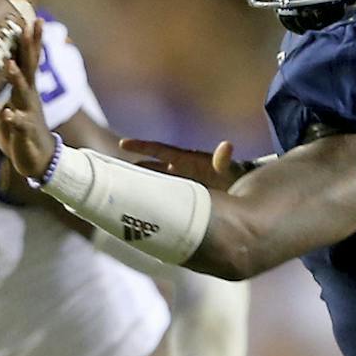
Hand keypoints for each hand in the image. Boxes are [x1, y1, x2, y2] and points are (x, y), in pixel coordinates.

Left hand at [0, 24, 56, 180]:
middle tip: (33, 24)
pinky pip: (19, 124)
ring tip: (10, 64)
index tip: (31, 20)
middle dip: (31, 47)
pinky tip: (6, 113)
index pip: (27, 62)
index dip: (28, 42)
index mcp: (24, 92)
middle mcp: (29, 98)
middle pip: (31, 68)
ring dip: (17, 79)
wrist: (38, 162)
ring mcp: (29, 114)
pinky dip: (12, 119)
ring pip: (24, 93)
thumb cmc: (19, 137)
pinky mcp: (25, 133)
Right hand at [119, 138, 249, 193]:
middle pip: (152, 168)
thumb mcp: (229, 171)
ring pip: (154, 184)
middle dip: (134, 169)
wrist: (244, 195)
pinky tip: (136, 211)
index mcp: (188, 160)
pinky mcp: (182, 198)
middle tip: (111, 170)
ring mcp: (180, 185)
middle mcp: (181, 171)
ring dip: (139, 186)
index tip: (122, 144)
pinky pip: (162, 198)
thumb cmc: (234, 178)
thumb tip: (227, 146)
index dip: (142, 147)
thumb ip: (223, 160)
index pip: (160, 151)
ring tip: (117, 189)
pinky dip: (150, 202)